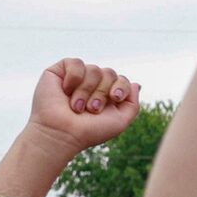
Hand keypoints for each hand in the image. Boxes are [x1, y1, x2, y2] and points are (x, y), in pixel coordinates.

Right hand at [25, 59, 141, 151]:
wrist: (62, 133)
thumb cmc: (89, 131)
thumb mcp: (120, 121)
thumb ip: (132, 104)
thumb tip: (136, 84)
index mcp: (106, 94)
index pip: (122, 80)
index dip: (121, 86)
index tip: (115, 98)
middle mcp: (92, 84)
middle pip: (109, 73)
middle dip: (102, 93)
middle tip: (91, 109)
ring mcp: (76, 77)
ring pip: (94, 70)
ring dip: (87, 91)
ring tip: (76, 107)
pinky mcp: (59, 72)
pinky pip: (76, 63)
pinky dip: (74, 78)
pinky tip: (66, 90)